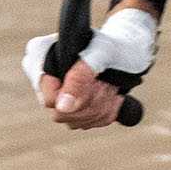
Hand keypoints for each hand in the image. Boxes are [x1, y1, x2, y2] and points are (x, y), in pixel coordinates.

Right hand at [26, 0, 157, 130]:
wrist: (129, 50)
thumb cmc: (115, 46)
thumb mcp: (101, 54)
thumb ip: (80, 78)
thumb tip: (63, 106)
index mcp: (40, 54)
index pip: (48, 97)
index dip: (75, 98)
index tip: (97, 84)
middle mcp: (43, 75)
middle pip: (61, 114)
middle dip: (91, 102)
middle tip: (107, 84)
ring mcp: (55, 93)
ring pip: (74, 121)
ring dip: (101, 106)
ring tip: (110, 86)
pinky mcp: (70, 107)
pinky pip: (86, 124)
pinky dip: (105, 112)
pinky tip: (111, 94)